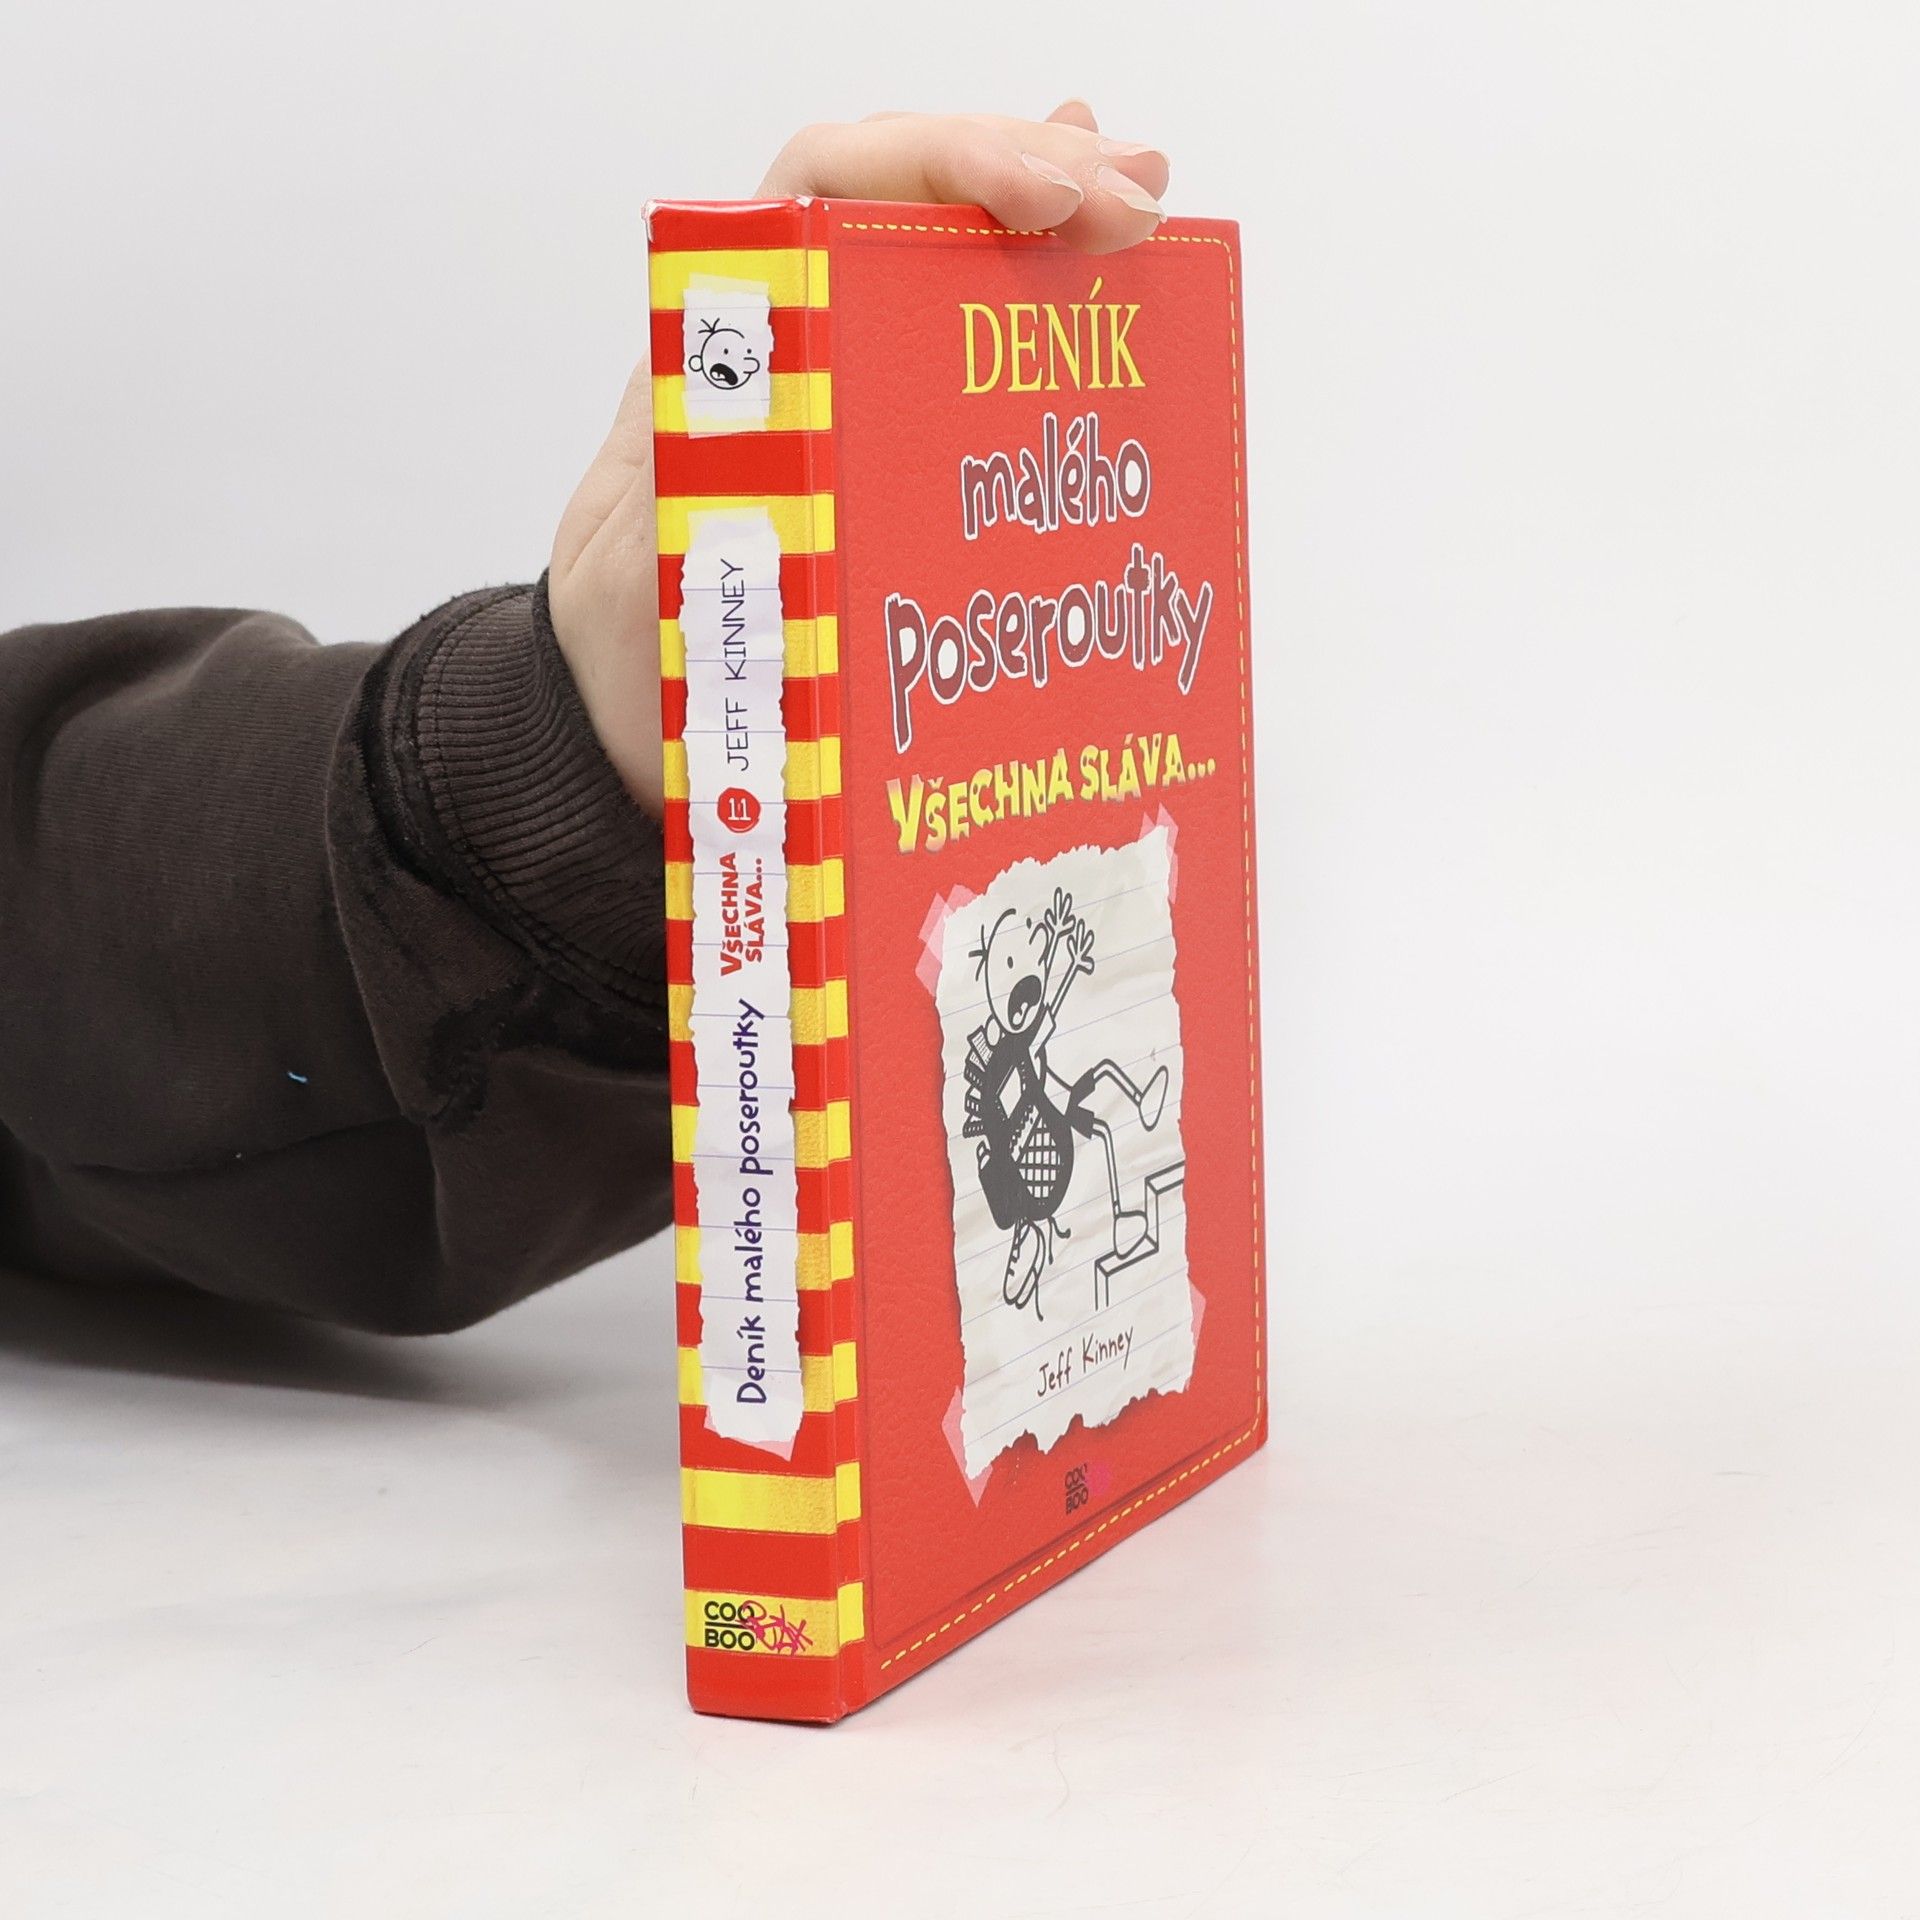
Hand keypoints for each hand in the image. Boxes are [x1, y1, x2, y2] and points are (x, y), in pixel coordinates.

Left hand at [548, 101, 1170, 815]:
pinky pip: (962, 353)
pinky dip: (1037, 311)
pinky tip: (1106, 282)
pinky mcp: (877, 446)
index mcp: (720, 353)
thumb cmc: (633, 648)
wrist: (624, 708)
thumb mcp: (653, 587)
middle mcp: (780, 343)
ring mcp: (835, 387)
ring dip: (1047, 221)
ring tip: (1142, 201)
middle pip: (903, 199)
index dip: (939, 166)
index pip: (824, 189)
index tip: (1044, 197)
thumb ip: (709, 532)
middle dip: (1024, 169)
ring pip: (940, 258)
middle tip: (1134, 195)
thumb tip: (785, 512)